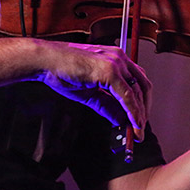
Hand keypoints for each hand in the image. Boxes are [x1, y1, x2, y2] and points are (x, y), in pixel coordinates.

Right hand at [35, 42, 150, 140]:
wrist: (45, 60)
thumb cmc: (62, 70)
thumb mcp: (89, 93)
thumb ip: (107, 105)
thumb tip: (120, 120)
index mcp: (116, 58)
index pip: (137, 81)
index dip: (140, 102)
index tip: (139, 120)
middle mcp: (119, 58)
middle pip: (143, 86)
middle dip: (144, 110)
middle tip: (140, 130)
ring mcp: (116, 63)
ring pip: (137, 92)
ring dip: (139, 115)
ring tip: (136, 132)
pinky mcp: (109, 71)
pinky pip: (127, 96)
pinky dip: (132, 112)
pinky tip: (133, 124)